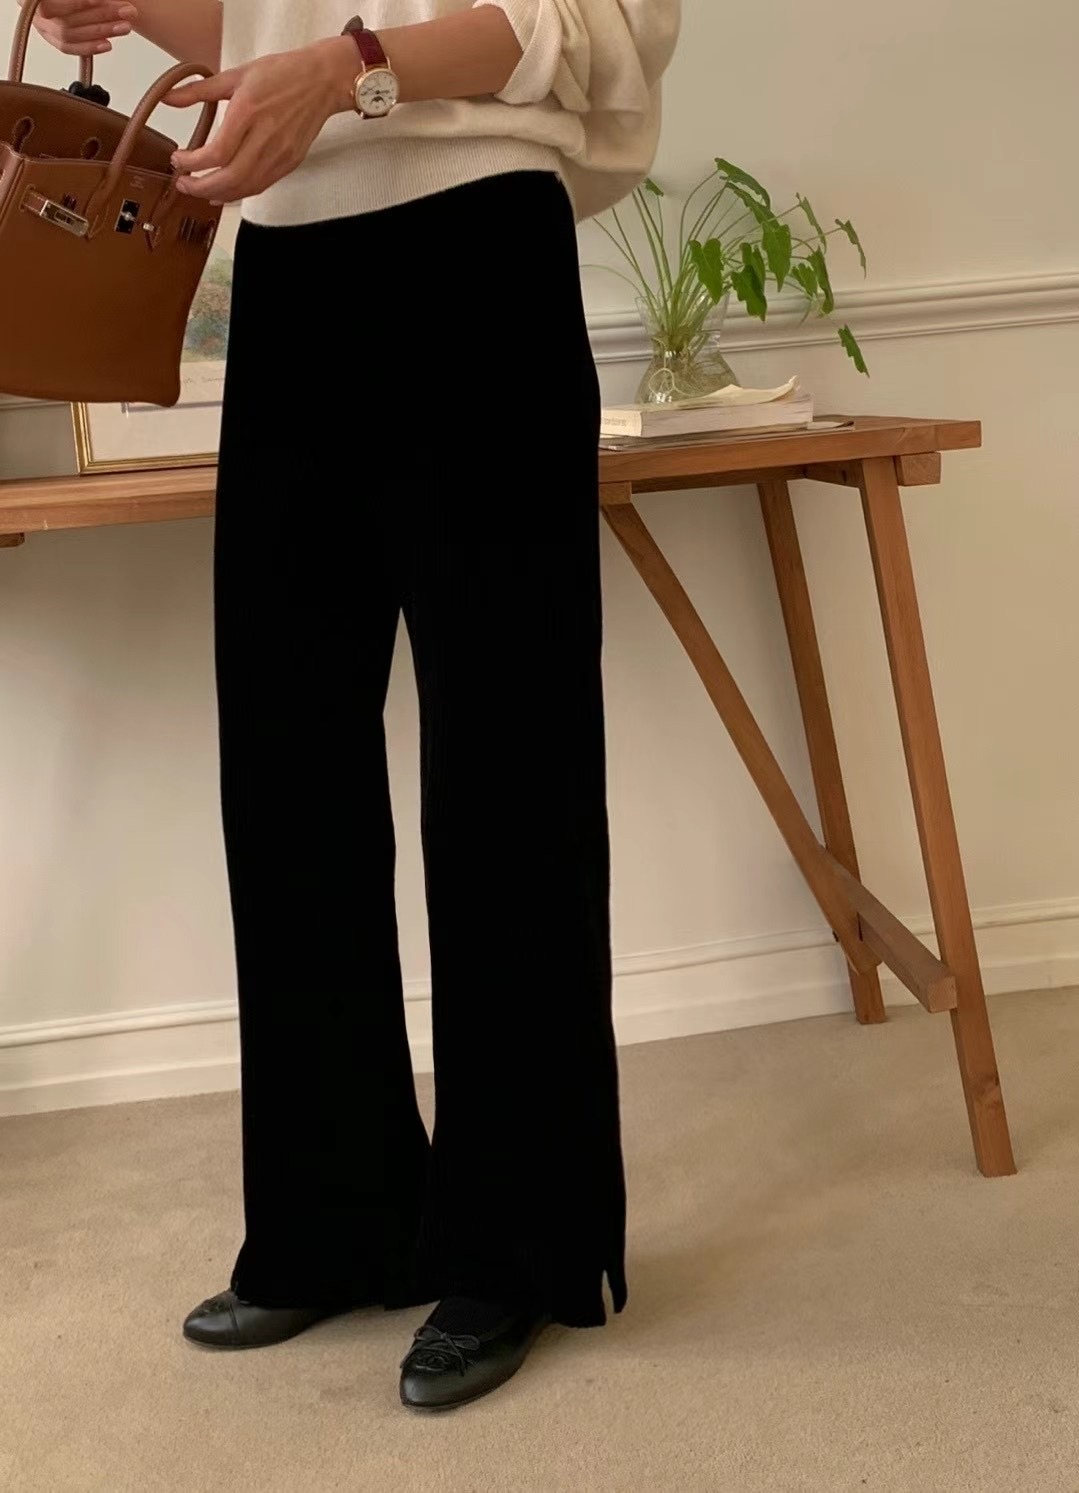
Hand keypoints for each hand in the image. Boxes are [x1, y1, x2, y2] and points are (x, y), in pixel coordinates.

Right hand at [30, 0, 136, 56]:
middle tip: (126, 11)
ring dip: (102, 31)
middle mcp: (37, 12)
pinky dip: (89, 47)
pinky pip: (68, 48)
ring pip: (70, 34)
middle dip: (102, 15)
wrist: (67, 3)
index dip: (81, 4)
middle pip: (69, 18)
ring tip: (124, 26)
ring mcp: (43, 26)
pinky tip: (108, 44)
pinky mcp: (54, 39)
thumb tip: (100, 1)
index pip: (59, 4)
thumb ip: (83, 1)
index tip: (100, 1)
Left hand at [166, 39, 356, 204]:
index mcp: (248, 112)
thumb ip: (200, 90)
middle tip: (183, 184)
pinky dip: (239, 193)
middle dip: (201, 187)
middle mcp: (265, 138)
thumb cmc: (282, 74)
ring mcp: (280, 154)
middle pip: (229, 178)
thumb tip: (169, 98)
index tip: (178, 160)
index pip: (217, 153)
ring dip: (218, 195)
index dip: (193, 163)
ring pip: (245, 188)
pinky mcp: (289, 163)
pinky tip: (223, 192)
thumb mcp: (236, 75)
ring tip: (199, 191)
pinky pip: (260, 186)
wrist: (321, 82)